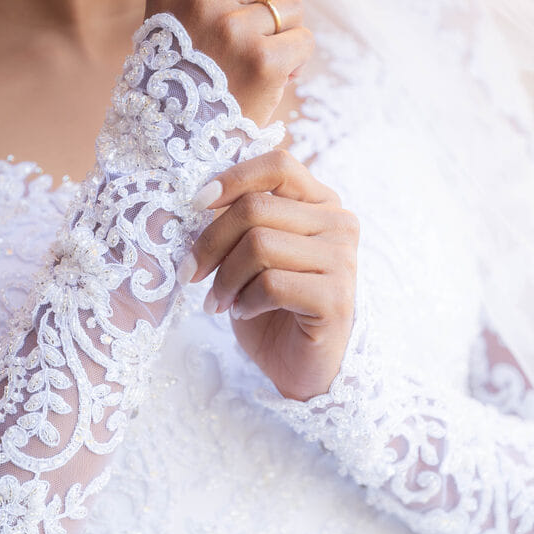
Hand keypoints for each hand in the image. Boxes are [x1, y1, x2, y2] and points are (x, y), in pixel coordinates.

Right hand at [144, 0, 312, 127]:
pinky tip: (279, 80)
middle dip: (278, 4)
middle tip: (267, 39)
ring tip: (268, 64)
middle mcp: (199, 1)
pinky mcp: (262, 61)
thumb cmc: (181, 88)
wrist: (172, 147)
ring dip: (289, 34)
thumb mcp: (175, 28)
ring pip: (291, 8)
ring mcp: (231, 30)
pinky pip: (304, 41)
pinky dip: (298, 61)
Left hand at [177, 148, 359, 401]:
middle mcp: (338, 224)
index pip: (277, 166)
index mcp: (320, 203)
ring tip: (218, 301)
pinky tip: (244, 312)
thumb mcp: (251, 254)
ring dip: (224, 278)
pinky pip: (271, 284)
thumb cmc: (272, 307)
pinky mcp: (336, 298)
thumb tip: (200, 198)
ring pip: (259, 245)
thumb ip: (240, 220)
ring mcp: (342, 260)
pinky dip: (245, 300)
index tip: (196, 204)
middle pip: (256, 208)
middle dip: (210, 243)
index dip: (232, 178)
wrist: (301, 367)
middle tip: (190, 274)